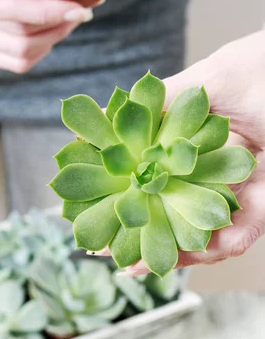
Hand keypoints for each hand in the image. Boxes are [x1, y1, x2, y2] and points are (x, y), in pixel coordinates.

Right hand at [0, 0, 110, 73]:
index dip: (47, 14)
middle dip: (58, 27)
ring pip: (20, 53)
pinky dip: (40, 53)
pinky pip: (15, 64)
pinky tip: (49, 36)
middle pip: (17, 35)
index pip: (5, 7)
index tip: (80, 8)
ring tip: (67, 23)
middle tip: (81, 13)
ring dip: (52, 41)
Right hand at [109, 30, 264, 274]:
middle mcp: (219, 167)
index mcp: (200, 138)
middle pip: (174, 205)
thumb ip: (164, 100)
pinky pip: (240, 232)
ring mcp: (243, 188)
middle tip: (107, 247)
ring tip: (137, 261)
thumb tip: (112, 114)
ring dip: (171, 249)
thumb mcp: (213, 77)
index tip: (95, 199)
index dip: (125, 188)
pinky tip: (191, 252)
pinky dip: (217, 245)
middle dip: (140, 228)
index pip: (155, 170)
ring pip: (202, 228)